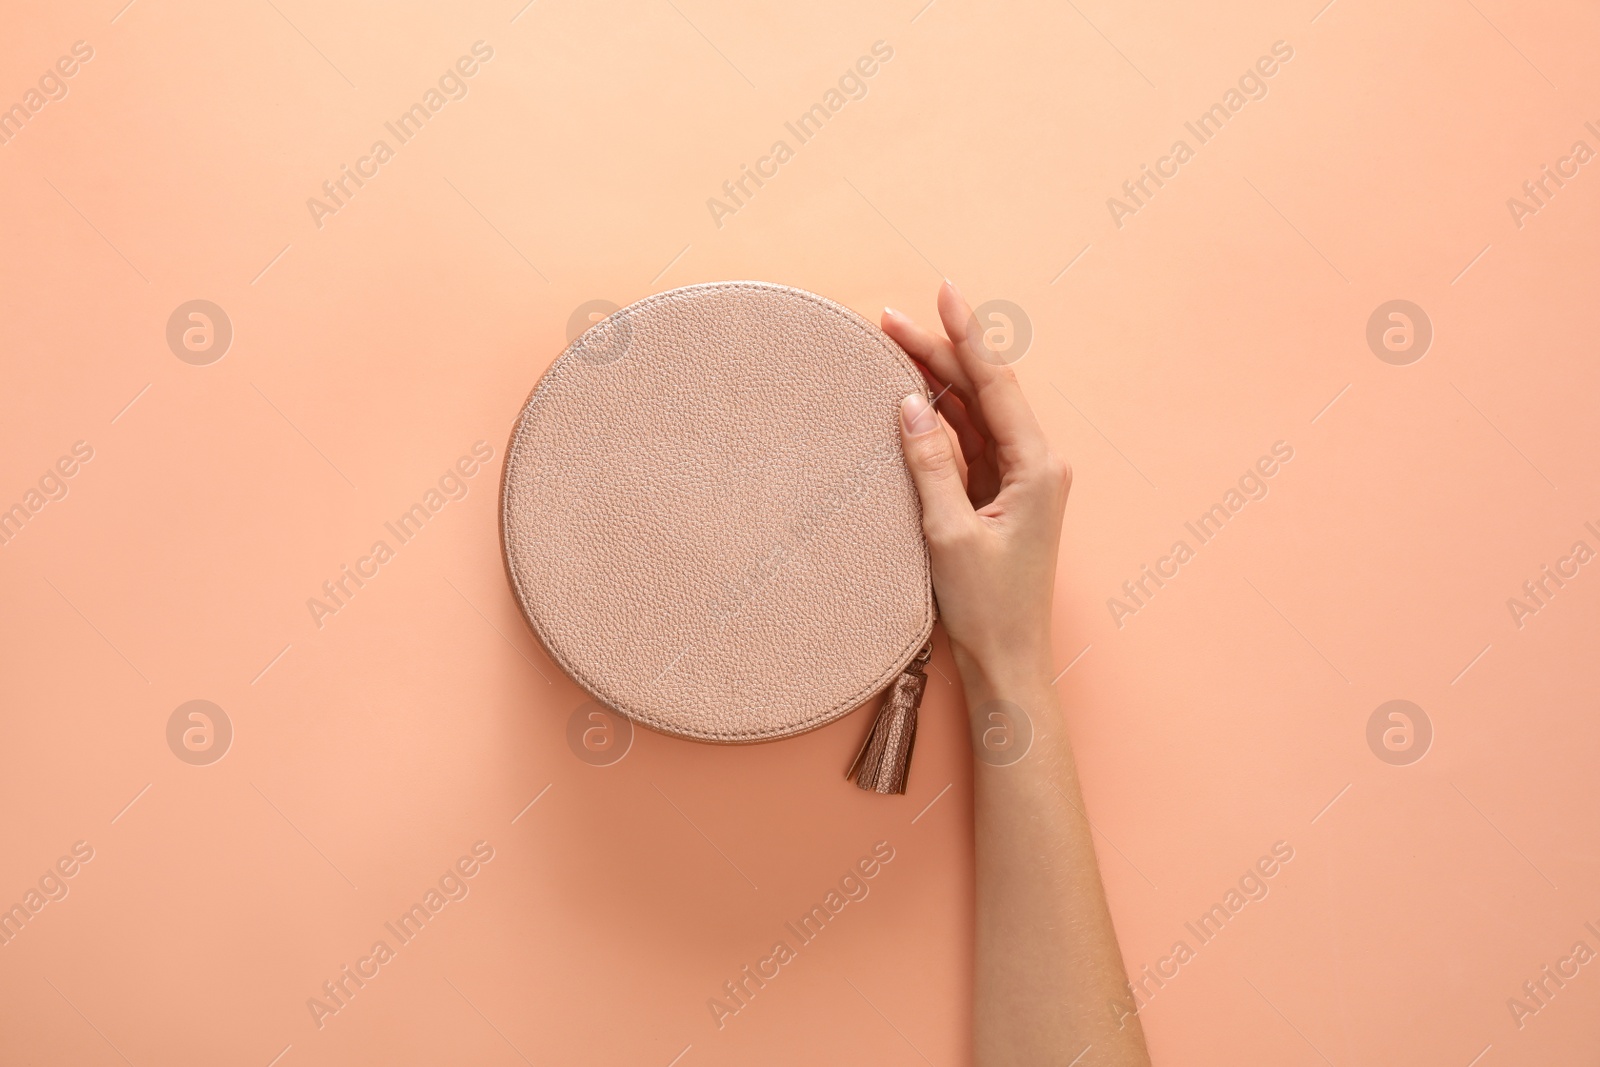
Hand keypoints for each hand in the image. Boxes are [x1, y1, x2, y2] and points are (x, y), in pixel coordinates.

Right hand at [882, 281, 1070, 690]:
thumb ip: (929, 464)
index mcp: (1038, 467)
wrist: (1008, 662)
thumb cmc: (988, 608)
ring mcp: (1018, 479)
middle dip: (939, 352)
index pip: (997, 383)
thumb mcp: (949, 534)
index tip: (945, 291)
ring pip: (973, 413)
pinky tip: (910, 397)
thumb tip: (910, 404)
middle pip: (983, 391)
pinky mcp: (998, 497)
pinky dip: (938, 418)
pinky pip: (967, 442)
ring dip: (936, 381)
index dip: (968, 334)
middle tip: (887, 319)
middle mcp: (1035, 464)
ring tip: (891, 345)